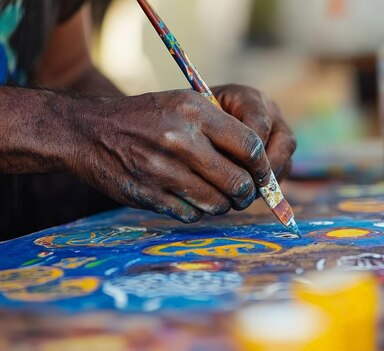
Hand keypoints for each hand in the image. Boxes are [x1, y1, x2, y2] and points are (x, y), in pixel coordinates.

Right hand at [66, 89, 294, 222]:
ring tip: (220, 195)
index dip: (262, 165)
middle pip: (238, 182)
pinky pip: (192, 215)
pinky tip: (193, 199)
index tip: (262, 172)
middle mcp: (180, 140)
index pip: (250, 146)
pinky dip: (198, 211)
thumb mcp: (184, 103)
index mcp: (194, 112)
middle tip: (245, 192)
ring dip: (224, 204)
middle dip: (248, 192)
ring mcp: (164, 170)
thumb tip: (260, 160)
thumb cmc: (146, 117)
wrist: (90, 132)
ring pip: (218, 203)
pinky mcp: (150, 195)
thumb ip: (222, 126)